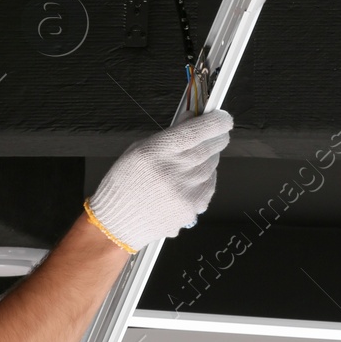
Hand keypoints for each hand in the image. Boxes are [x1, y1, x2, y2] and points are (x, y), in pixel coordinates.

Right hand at [84, 109, 232, 251]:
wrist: (118, 224)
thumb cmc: (124, 185)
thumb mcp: (138, 150)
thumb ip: (169, 134)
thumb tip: (191, 117)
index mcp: (156, 153)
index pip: (195, 131)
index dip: (215, 121)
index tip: (222, 117)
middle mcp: (171, 173)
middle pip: (209, 147)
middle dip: (218, 137)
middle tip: (217, 132)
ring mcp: (184, 193)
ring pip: (212, 166)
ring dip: (209, 157)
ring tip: (192, 159)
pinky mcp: (191, 209)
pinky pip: (210, 186)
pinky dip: (206, 178)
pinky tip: (190, 178)